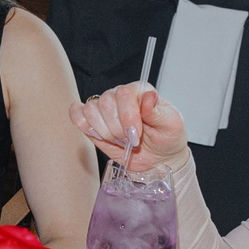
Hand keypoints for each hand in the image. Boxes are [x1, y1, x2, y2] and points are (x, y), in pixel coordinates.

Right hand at [69, 82, 187, 173]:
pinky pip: (77, 116)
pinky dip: (85, 126)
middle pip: (105, 103)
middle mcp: (120, 96)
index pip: (123, 93)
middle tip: (130, 141)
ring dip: (105, 132)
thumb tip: (148, 97)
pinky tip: (100, 135)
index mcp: (139, 91)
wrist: (159, 158)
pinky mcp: (93, 123)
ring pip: (90, 111)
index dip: (127, 116)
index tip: (136, 135)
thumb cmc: (167, 139)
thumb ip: (158, 112)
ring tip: (119, 140)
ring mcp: (105, 109)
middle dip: (117, 129)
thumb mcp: (171, 125)